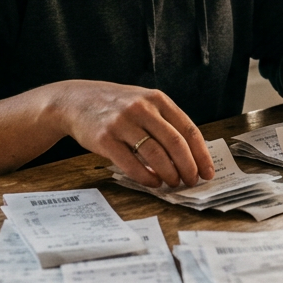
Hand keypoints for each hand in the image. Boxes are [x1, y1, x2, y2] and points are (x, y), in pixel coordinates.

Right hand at [52, 81, 215, 188]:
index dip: (201, 154)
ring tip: (173, 183)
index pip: (188, 129)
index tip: (208, 172)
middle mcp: (142, 108)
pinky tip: (152, 183)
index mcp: (157, 99)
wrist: (75, 100)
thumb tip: (190, 154)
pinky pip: (130, 163)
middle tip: (192, 181)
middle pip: (175, 143)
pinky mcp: (105, 139)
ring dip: (168, 174)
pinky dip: (145, 177)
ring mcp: (122, 123)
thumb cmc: (115, 105)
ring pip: (155, 154)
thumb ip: (164, 121)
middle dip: (188, 167)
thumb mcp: (143, 102)